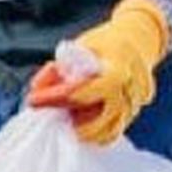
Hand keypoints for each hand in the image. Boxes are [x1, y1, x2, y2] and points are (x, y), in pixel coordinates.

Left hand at [26, 0, 171, 144]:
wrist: (138, 40)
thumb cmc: (105, 43)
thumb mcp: (79, 47)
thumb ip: (59, 69)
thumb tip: (36, 89)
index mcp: (117, 70)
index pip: (79, 92)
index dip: (52, 98)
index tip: (32, 100)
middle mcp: (130, 90)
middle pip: (95, 121)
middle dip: (70, 120)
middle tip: (54, 113)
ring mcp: (135, 104)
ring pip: (107, 131)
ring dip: (82, 129)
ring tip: (68, 117)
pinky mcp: (134, 113)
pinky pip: (113, 131)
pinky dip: (95, 131)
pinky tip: (81, 123)